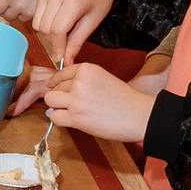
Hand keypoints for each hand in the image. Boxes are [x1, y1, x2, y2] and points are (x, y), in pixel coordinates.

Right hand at [29, 0, 114, 66]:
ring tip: (63, 30)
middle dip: (54, 41)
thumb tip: (66, 61)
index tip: (61, 58)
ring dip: (48, 33)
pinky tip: (57, 21)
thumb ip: (76, 43)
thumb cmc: (98, 0)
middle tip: (66, 43)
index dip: (58, 47)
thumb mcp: (92, 23)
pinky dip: (44, 23)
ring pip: (37, 24)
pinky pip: (36, 16)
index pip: (57, 30)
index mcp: (73, 0)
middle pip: (45, 28)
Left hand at [40, 61, 155, 142]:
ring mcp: (76, 99)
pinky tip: (70, 120)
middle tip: (70, 105)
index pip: (62, 72)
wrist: (139, 116)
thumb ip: (83, 81)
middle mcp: (80, 81)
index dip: (57, 81)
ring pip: (51, 100)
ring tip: (69, 112)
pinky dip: (59, 119)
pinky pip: (54, 116)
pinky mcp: (76, 117)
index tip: (53, 86)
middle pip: (56, 87)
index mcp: (88, 69)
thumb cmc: (125, 100)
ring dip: (57, 107)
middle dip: (60, 96)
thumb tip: (59, 89)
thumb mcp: (103, 79)